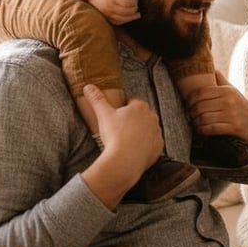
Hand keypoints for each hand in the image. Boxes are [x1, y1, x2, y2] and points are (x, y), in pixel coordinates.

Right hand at [79, 84, 163, 208]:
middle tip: (120, 129)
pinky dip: (145, 146)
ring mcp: (157, 132)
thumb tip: (88, 86)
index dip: (123, 108)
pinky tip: (134, 150)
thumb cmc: (115, 135)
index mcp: (140, 106)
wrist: (125, 160)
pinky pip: (152, 144)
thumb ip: (97, 99)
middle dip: (132, 120)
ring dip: (140, 132)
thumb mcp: (103, 114)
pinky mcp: (159, 146)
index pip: (132, 102)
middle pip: (141, 115)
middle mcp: (152, 117)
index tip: (116, 116)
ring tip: (126, 140)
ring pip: (148, 129)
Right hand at [88, 0, 139, 24]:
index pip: (129, 2)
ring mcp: (107, 13)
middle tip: (136, 5)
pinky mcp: (105, 18)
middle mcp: (109, 6)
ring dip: (131, 17)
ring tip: (136, 14)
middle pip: (127, 11)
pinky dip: (124, 20)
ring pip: (123, 19)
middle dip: (134, 9)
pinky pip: (117, 22)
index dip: (135, 1)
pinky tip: (128, 17)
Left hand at [186, 71, 247, 144]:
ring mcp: (232, 114)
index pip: (201, 93)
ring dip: (196, 122)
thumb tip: (211, 68)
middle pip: (200, 106)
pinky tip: (201, 130)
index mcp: (227, 90)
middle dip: (191, 113)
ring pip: (204, 118)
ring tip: (194, 123)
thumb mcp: (232, 91)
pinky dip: (202, 130)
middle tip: (189, 116)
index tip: (187, 105)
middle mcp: (229, 101)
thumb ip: (221, 80)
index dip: (190, 100)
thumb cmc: (239, 106)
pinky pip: (211, 128)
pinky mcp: (234, 127)